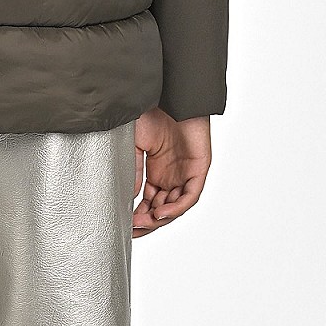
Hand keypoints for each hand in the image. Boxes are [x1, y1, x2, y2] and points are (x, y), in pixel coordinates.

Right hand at [133, 108, 211, 237]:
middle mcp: (173, 175)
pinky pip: (190, 195)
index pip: (149, 202)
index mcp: (157, 171)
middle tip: (133, 230)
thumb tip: (129, 198)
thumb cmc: (152, 113)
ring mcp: (186, 172)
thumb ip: (133, 171)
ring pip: (176, 206)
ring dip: (160, 218)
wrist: (169, 94)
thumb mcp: (135, 146)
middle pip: (163, 209)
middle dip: (148, 222)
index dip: (138, 216)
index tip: (125, 226)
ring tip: (144, 224)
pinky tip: (161, 213)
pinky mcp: (199, 168)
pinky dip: (176, 207)